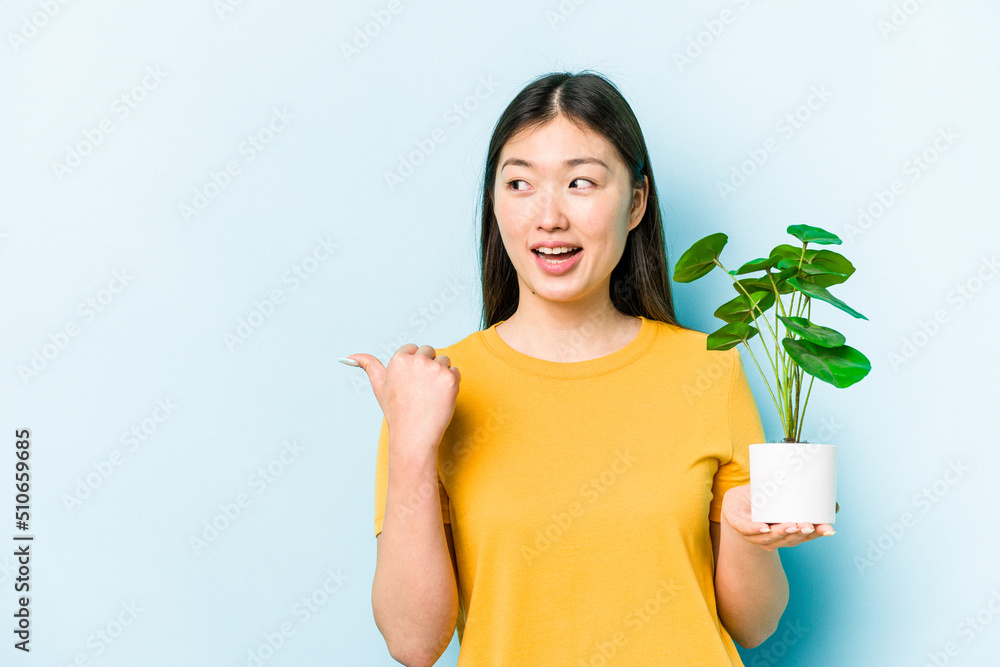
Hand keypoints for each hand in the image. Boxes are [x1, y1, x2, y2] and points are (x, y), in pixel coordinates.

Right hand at [347, 344, 460, 449]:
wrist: (413, 435)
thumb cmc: (397, 412)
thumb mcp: (380, 387)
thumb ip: (368, 366)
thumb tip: (350, 356)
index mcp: (399, 359)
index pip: (414, 349)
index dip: (414, 366)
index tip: (411, 382)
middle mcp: (417, 360)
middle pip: (430, 351)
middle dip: (428, 367)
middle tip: (420, 390)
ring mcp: (435, 368)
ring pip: (444, 361)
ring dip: (440, 375)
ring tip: (430, 394)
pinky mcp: (450, 378)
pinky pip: (455, 372)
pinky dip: (451, 384)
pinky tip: (440, 397)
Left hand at [720, 484, 839, 551]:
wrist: (735, 501)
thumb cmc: (764, 501)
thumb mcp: (785, 498)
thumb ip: (806, 498)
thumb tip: (835, 506)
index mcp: (785, 533)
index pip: (803, 537)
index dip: (816, 534)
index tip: (829, 529)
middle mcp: (771, 538)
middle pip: (788, 539)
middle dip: (799, 533)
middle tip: (809, 525)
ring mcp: (754, 534)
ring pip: (769, 538)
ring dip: (781, 532)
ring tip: (791, 525)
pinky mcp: (738, 523)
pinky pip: (746, 529)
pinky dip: (755, 529)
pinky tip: (764, 527)